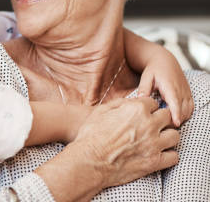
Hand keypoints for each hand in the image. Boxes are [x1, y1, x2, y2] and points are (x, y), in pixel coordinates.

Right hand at [36, 97, 178, 200]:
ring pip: (175, 136)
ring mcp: (154, 144)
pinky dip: (168, 155)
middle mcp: (149, 125)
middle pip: (167, 117)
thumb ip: (120, 103)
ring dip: (167, 136)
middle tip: (151, 125)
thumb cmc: (91, 135)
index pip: (153, 102)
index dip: (147, 107)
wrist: (89, 160)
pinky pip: (174, 157)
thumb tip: (131, 101)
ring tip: (157, 139)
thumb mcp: (101, 111)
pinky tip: (158, 153)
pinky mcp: (155, 162)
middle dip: (160, 119)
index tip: (144, 113)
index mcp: (136, 109)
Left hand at [137, 50, 193, 126]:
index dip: (176, 114)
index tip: (175, 123)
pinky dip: (185, 114)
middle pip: (183, 109)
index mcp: (170, 86)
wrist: (164, 60)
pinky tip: (175, 117)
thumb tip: (140, 100)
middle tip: (164, 127)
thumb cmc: (153, 69)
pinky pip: (191, 107)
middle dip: (176, 119)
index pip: (175, 102)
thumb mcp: (146, 77)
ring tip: (168, 123)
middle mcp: (181, 90)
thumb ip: (144, 88)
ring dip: (181, 117)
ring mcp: (186, 92)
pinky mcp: (188, 93)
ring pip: (188, 110)